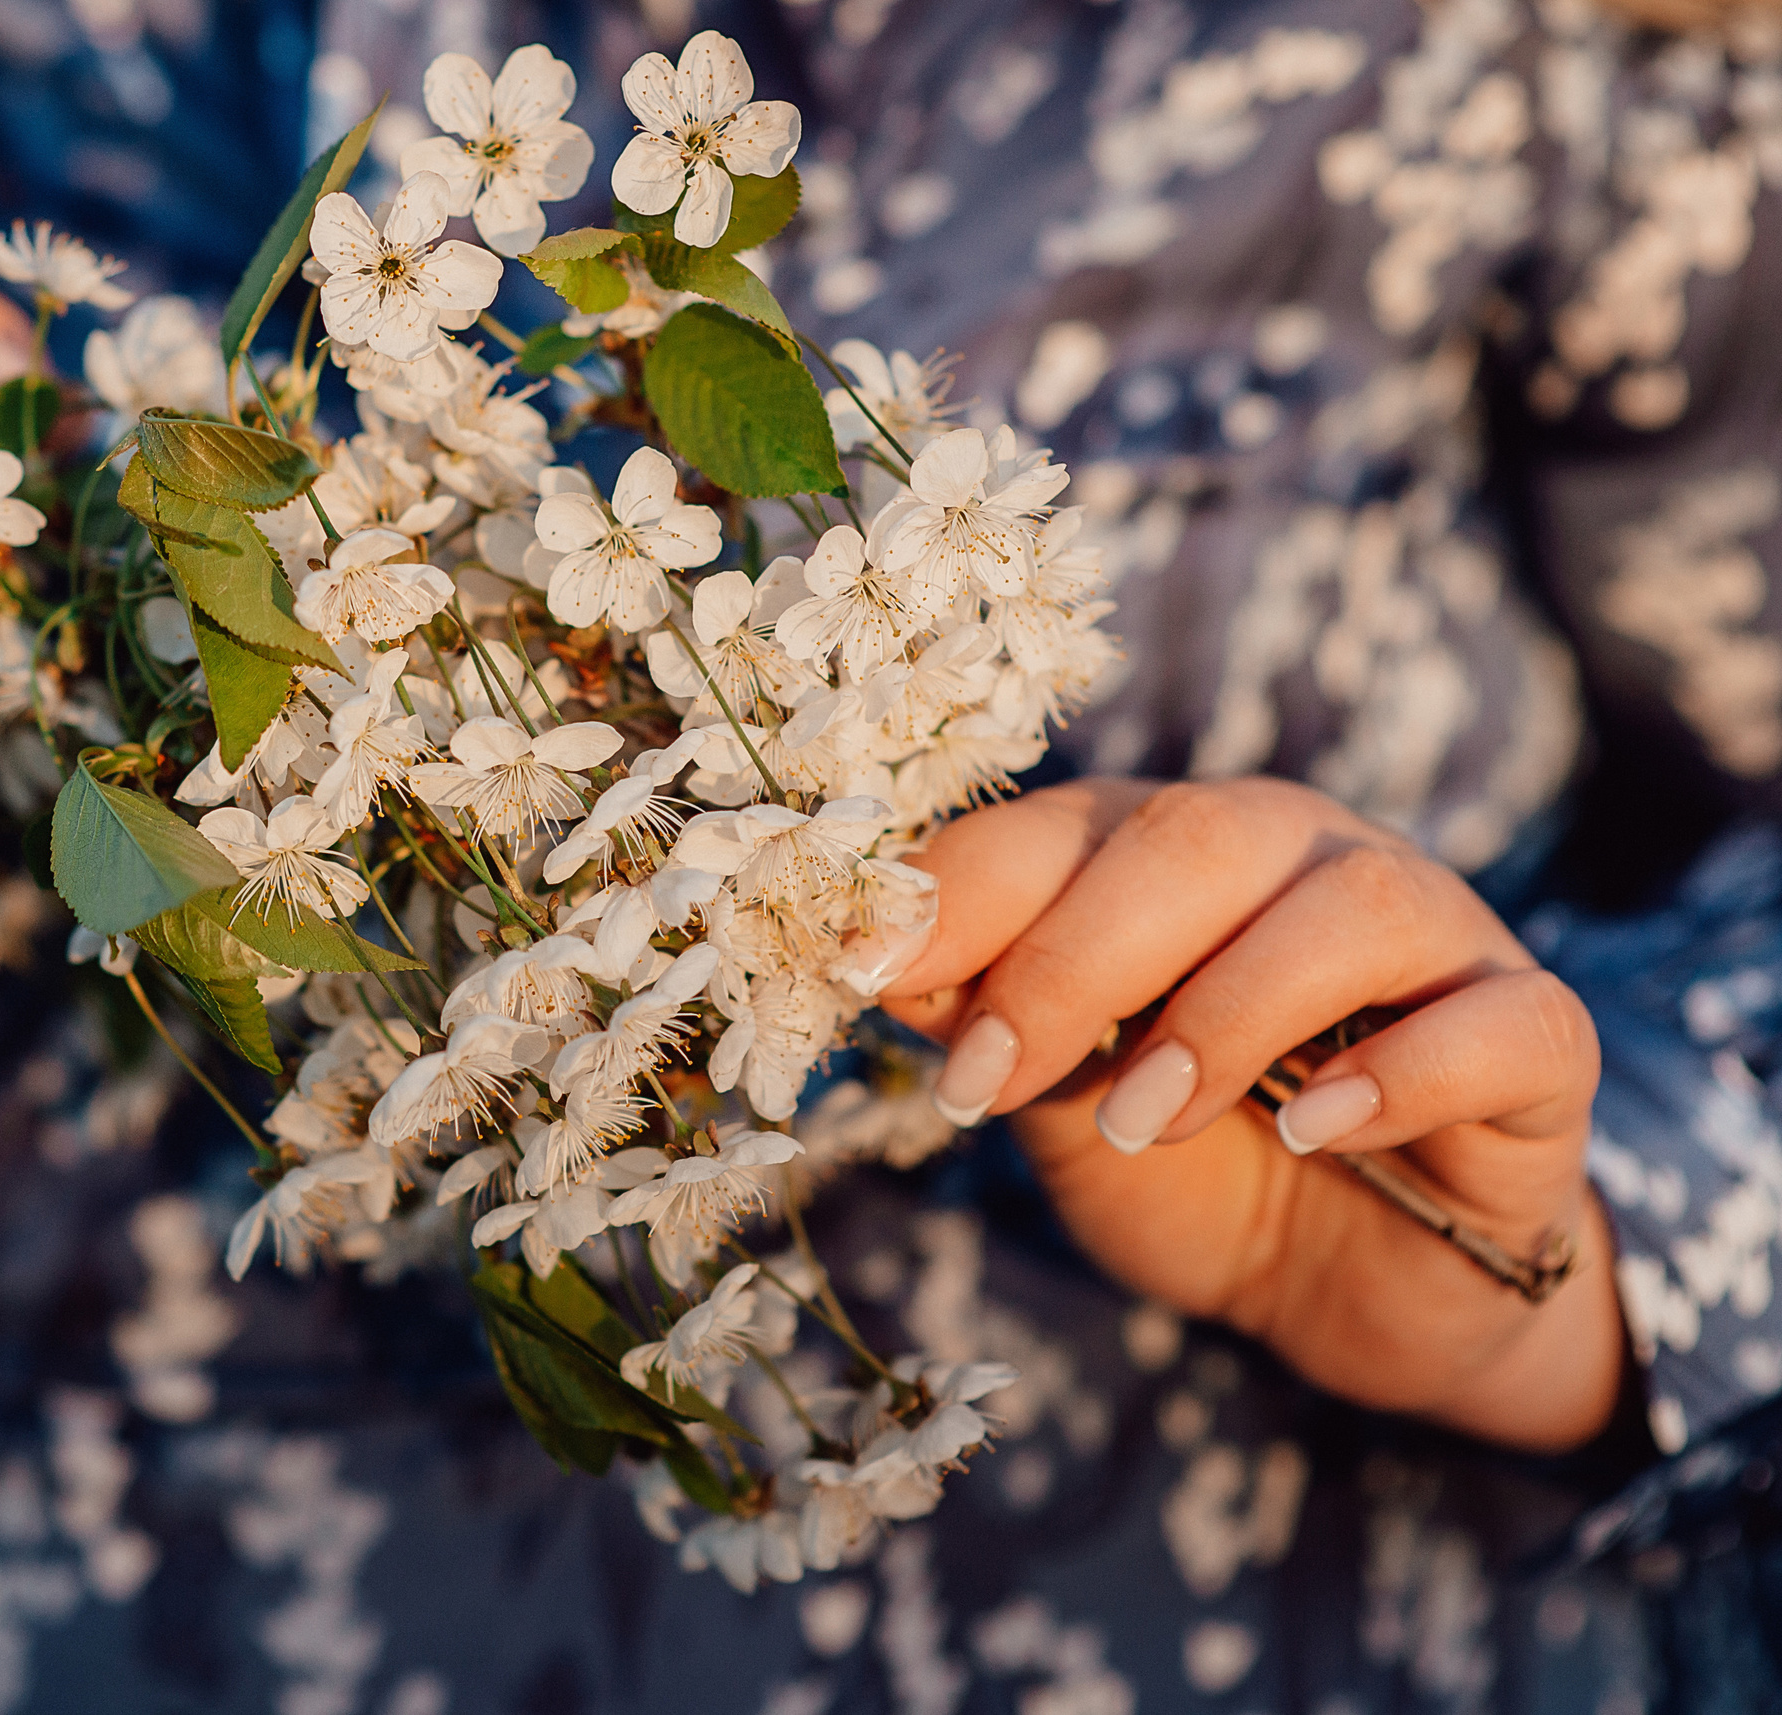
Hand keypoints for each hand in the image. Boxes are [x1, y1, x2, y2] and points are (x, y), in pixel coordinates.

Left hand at [859, 776, 1621, 1452]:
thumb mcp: (1056, 1098)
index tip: (861, 975)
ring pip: (1353, 906)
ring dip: (1227, 1012)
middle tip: (989, 1079)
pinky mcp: (1537, 1044)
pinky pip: (1503, 1024)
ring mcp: (1438, 939)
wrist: (1353, 1289)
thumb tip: (867, 958)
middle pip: (1201, 836)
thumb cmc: (1193, 1166)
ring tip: (1139, 1121)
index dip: (960, 892)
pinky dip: (1406, 1072)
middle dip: (1073, 957)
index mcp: (1176, 851)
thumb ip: (981, 1019)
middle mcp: (1307, 860)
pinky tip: (1319, 1131)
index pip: (1063, 824)